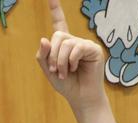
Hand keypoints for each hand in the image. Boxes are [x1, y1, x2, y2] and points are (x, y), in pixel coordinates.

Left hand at [37, 0, 118, 122]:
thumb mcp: (49, 71)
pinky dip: (71, 60)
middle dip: (53, 55)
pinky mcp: (93, 50)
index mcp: (63, 45)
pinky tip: (74, 69)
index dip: (56, 9)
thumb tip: (44, 39)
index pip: (59, 23)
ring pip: (66, 43)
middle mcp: (75, 41)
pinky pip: (77, 48)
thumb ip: (43, 56)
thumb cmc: (66, 85)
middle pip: (58, 36)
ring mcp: (85, 44)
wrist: (81, 98)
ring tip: (64, 73)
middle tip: (55, 70)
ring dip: (61, 61)